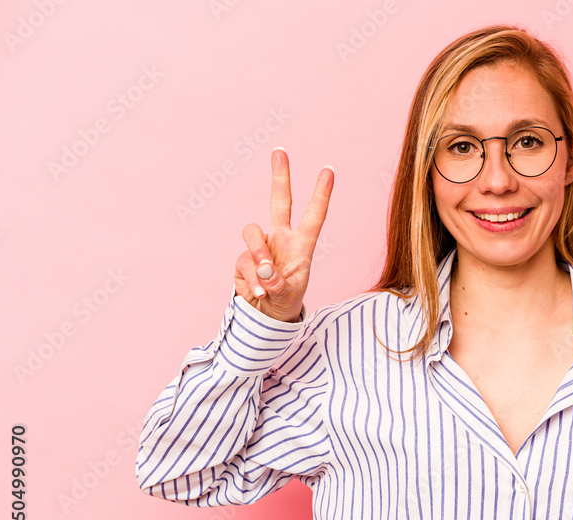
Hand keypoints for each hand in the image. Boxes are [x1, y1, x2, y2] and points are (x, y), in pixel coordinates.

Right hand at [234, 149, 333, 321]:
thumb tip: (265, 271)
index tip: (329, 170)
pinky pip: (243, 262)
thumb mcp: (288, 294)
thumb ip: (278, 283)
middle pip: (280, 202)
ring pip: (252, 234)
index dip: (321, 194)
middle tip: (279, 151)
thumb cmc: (285, 299)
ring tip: (268, 278)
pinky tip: (260, 292)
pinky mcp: (243, 258)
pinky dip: (251, 279)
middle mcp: (281, 238)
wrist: (266, 314)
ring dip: (258, 256)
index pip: (314, 216)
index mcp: (301, 244)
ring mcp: (260, 246)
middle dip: (280, 176)